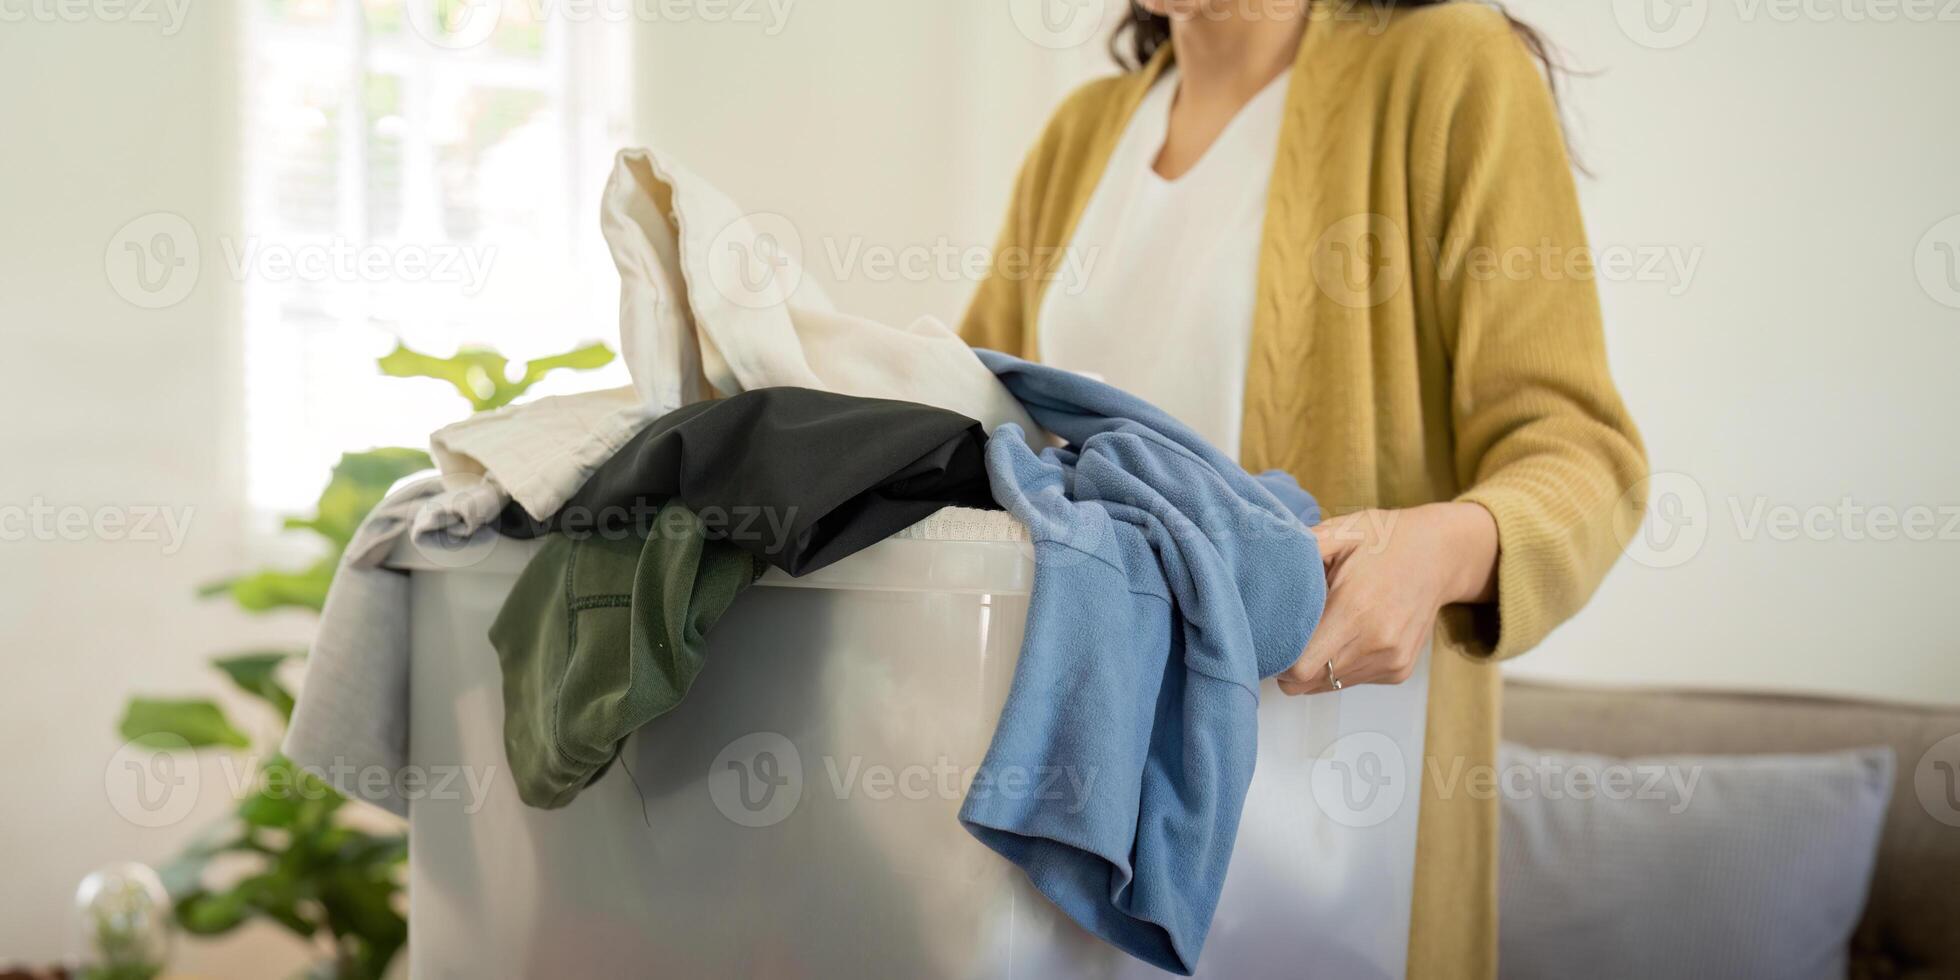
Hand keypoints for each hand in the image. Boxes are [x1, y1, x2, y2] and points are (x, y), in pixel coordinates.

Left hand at [1276, 502, 1498, 695]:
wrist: (1441, 553)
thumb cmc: (1386, 538)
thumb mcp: (1338, 532)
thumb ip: (1297, 553)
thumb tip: (1257, 567)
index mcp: (1355, 609)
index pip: (1299, 667)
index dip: (1278, 657)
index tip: (1271, 637)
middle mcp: (1377, 643)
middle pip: (1308, 682)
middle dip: (1289, 664)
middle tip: (1288, 633)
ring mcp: (1391, 660)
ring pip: (1330, 684)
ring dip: (1316, 666)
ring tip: (1322, 629)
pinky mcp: (1399, 670)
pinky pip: (1352, 681)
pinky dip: (1340, 665)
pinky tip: (1348, 634)